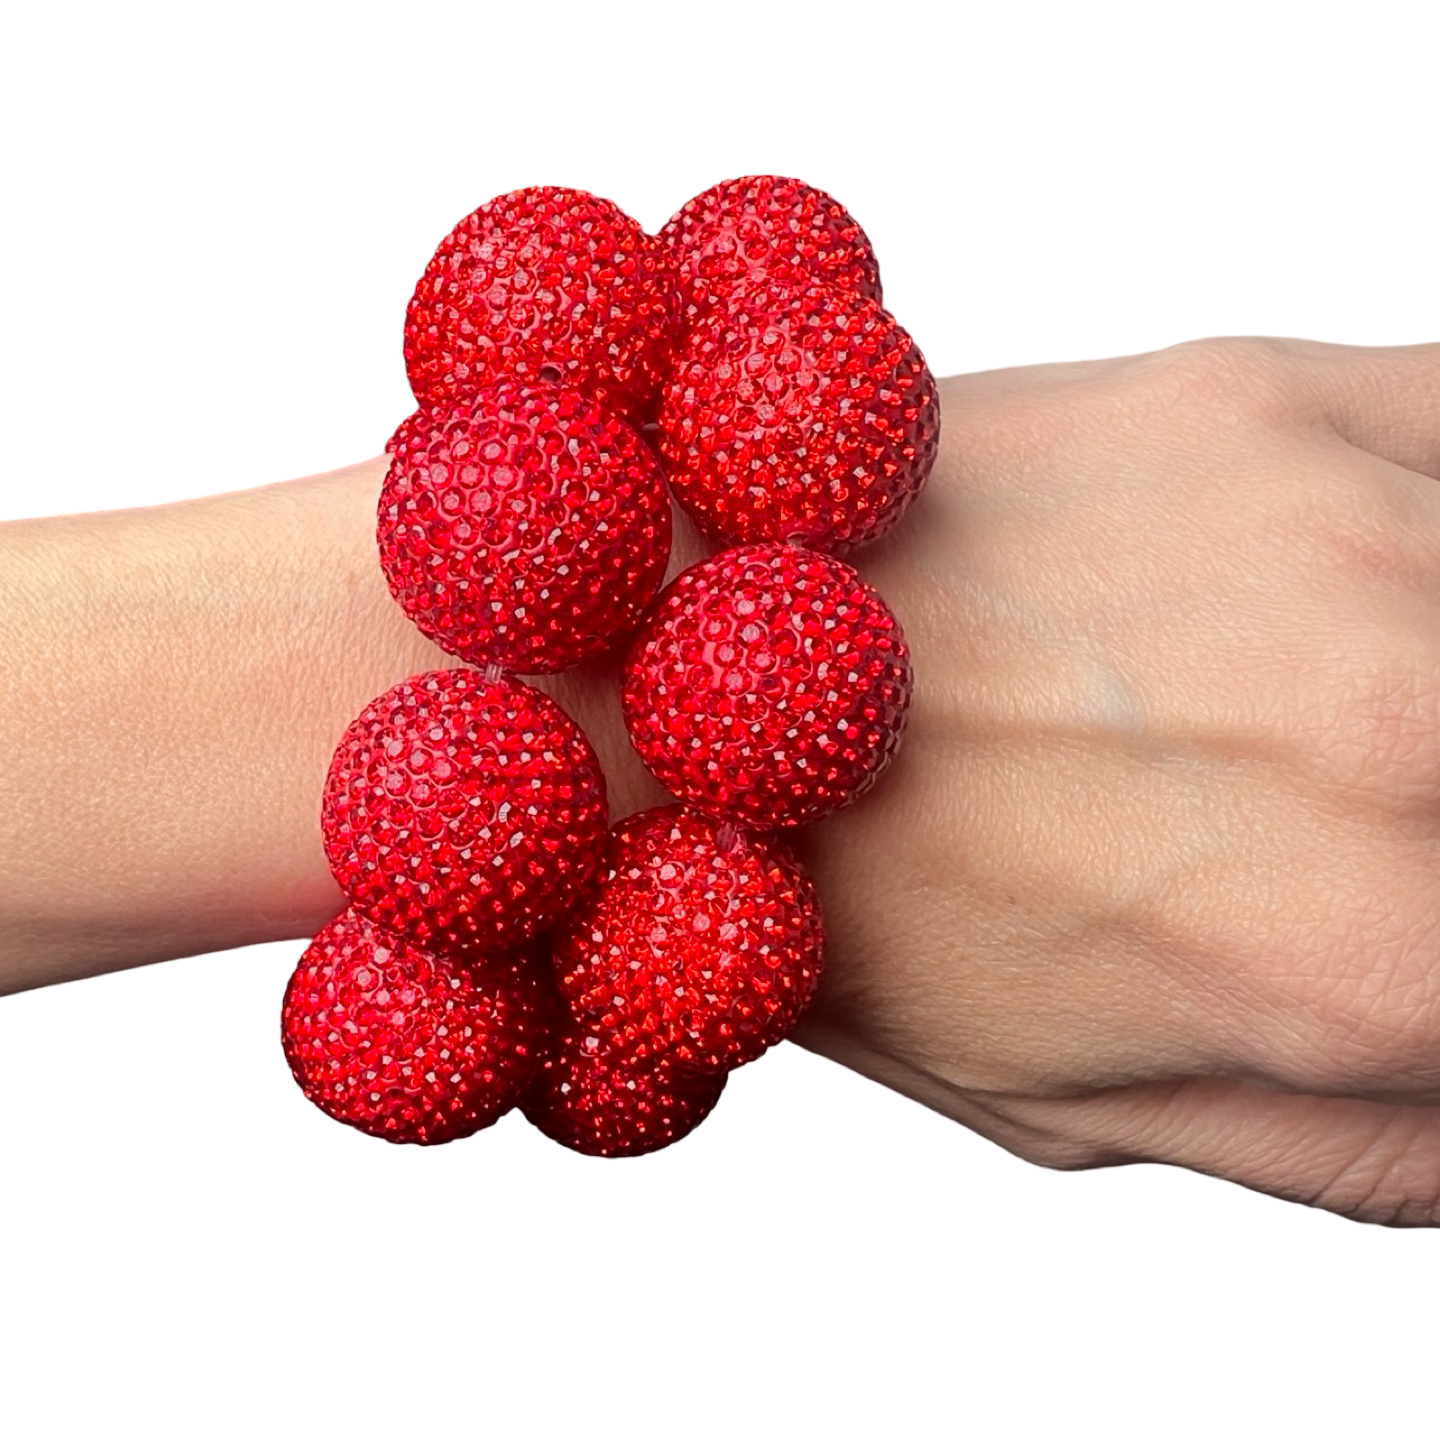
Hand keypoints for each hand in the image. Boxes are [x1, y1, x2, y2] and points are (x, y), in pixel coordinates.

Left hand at [790, 338, 1439, 1225]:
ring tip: (1319, 721)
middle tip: (1358, 818)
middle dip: (1431, 829)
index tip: (1404, 906)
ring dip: (1417, 688)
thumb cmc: (860, 895)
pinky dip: (1436, 529)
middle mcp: (1410, 733)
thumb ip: (1382, 1137)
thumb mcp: (1107, 1111)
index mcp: (1379, 963)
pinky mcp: (1270, 394)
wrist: (686, 686)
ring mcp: (1349, 531)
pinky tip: (1358, 588)